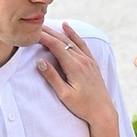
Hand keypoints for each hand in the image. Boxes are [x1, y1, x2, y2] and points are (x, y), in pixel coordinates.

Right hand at [35, 21, 115, 136]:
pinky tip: (68, 28)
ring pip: (72, 41)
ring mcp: (89, 60)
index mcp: (75, 67)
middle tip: (35, 25)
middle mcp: (83, 60)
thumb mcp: (65, 95)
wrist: (103, 112)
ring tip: (48, 24)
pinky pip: (82, 44)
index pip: (56, 46)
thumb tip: (40, 61)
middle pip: (63, 41)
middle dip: (49, 32)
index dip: (44, 38)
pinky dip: (74, 34)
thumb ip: (52, 77)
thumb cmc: (83, 106)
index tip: (32, 32)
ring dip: (59, 31)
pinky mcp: (92, 63)